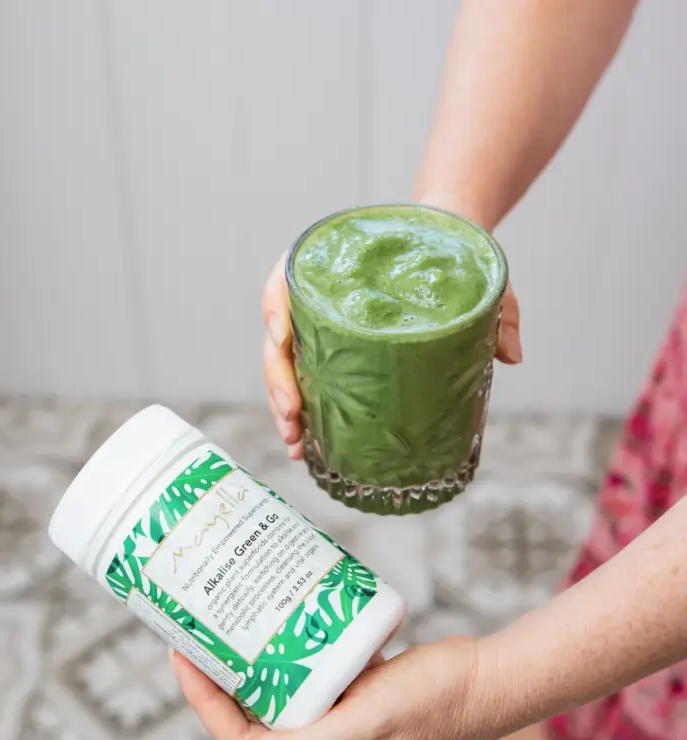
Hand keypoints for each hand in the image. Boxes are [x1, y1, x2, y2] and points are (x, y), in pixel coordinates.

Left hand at [172, 636, 481, 739]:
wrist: (488, 679)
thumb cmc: (435, 703)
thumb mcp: (365, 727)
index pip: (243, 737)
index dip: (206, 698)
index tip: (184, 652)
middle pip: (260, 712)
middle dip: (226, 673)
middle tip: (205, 627)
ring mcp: (346, 721)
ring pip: (287, 688)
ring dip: (261, 656)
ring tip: (238, 617)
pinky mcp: (363, 694)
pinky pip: (318, 670)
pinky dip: (301, 646)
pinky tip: (291, 617)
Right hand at [262, 252, 521, 455]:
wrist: (450, 248)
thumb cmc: (455, 256)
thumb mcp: (480, 278)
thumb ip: (497, 309)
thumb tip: (510, 354)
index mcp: (339, 263)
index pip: (289, 278)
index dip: (276, 307)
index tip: (282, 337)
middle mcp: (321, 294)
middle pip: (280, 335)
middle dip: (279, 381)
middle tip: (293, 420)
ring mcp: (324, 325)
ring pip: (287, 364)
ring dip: (285, 406)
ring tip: (297, 445)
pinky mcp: (337, 351)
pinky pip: (308, 378)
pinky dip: (305, 412)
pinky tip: (309, 443)